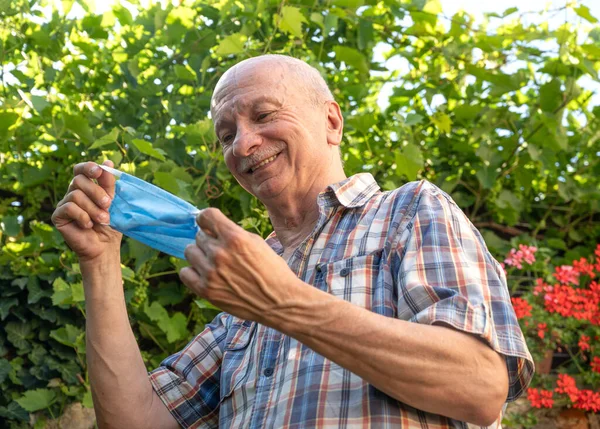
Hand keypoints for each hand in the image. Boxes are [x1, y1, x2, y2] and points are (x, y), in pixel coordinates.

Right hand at [52, 160, 121, 262]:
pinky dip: (82, 216)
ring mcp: (64, 204)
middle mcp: (72, 193)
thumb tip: (107, 162)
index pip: (80, 170)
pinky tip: (88, 225)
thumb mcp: (112, 201)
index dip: (88, 167)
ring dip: (93, 208)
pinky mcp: (58, 216)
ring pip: (76, 195)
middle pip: (79, 180)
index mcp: (86, 187)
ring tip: (102, 220)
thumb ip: (108, 183)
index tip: (98, 171)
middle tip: (108, 205)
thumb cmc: (110, 224)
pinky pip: (69, 208)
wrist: (105, 246)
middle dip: (97, 192)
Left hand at [179, 208, 301, 323]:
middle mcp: (220, 253)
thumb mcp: (256, 242)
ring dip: (200, 255)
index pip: (206, 216)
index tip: (208, 225)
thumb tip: (211, 228)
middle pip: (198, 235)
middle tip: (222, 251)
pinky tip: (206, 274)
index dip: (206, 219)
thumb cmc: (272, 270)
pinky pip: (185, 273)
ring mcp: (211, 273)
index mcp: (235, 238)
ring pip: (189, 251)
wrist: (279, 301)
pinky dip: (193, 271)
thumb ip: (232, 233)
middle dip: (209, 240)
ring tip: (214, 263)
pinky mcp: (206, 290)